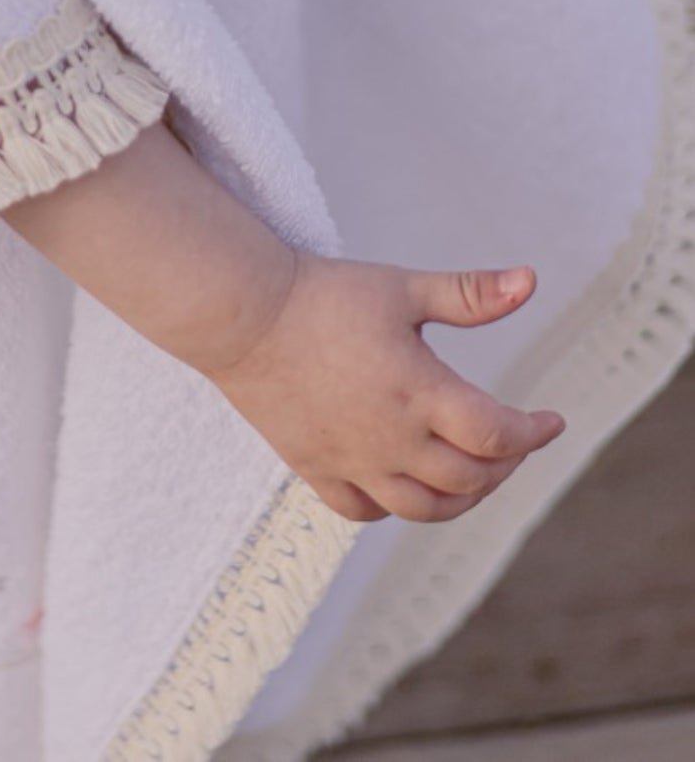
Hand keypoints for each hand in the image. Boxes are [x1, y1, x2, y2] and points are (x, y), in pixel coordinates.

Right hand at [205, 257, 565, 523]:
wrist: (241, 314)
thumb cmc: (323, 294)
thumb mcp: (401, 287)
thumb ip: (469, 293)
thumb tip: (531, 282)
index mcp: (420, 392)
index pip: (499, 435)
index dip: (535, 433)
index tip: (552, 421)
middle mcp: (391, 439)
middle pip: (470, 478)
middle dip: (504, 463)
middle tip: (512, 439)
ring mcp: (352, 460)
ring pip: (425, 509)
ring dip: (461, 496)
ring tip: (472, 471)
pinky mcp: (315, 468)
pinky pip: (365, 510)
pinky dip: (395, 506)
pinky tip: (404, 484)